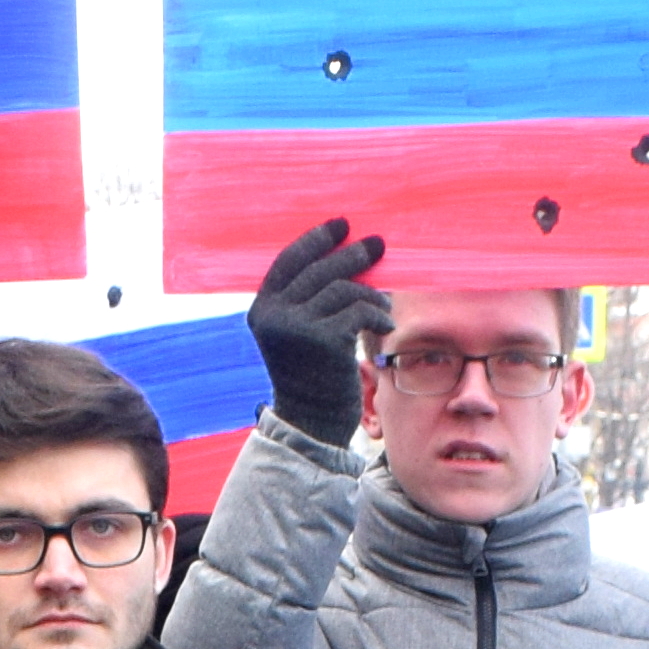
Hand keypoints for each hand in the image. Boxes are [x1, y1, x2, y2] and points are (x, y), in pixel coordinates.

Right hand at [246, 218, 388, 443]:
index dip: (316, 240)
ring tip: (384, 304)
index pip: (288, 261)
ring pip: (342, 289)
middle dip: (352, 254)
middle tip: (378, 244)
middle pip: (319, 270)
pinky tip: (385, 324)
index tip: (341, 225)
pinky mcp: (324, 339)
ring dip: (369, 293)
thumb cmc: (311, 377)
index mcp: (262, 310)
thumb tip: (345, 258)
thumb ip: (306, 300)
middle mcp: (274, 315)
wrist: (312, 423)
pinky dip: (377, 313)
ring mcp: (298, 326)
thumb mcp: (298, 333)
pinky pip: (359, 310)